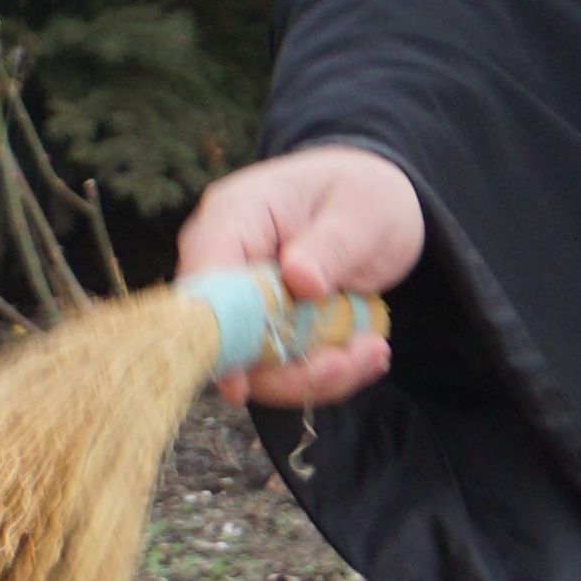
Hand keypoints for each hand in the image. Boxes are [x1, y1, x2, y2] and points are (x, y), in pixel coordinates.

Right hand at [175, 145, 425, 404]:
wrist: (376, 206)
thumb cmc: (362, 196)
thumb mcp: (361, 212)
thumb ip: (331, 244)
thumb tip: (298, 279)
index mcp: (233, 215)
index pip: (204, 278)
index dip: (215, 334)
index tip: (240, 384)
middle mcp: (224, 261)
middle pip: (223, 338)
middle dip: (287, 368)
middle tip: (354, 359)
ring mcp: (241, 300)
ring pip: (254, 366)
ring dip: (314, 375)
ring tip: (372, 351)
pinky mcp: (263, 329)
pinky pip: (280, 370)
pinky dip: (324, 373)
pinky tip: (367, 352)